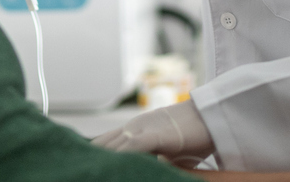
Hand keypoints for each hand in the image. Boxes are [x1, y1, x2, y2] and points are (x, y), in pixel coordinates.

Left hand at [91, 101, 214, 163]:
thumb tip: (148, 170)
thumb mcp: (168, 154)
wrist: (212, 117)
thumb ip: (154, 161)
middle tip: (77, 171)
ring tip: (87, 173)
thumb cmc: (194, 136)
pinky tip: (111, 166)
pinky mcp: (155, 135)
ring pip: (112, 146)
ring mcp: (142, 130)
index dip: (92, 155)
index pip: (104, 143)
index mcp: (134, 131)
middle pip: (102, 145)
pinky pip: (132, 147)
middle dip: (91, 159)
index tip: (80, 165)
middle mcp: (133, 128)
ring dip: (101, 160)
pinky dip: (120, 157)